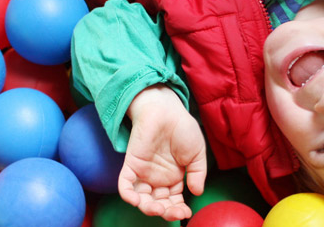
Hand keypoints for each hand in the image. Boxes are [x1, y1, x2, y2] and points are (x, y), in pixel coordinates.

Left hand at [118, 85, 206, 220]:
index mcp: (172, 178)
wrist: (167, 111)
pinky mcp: (131, 164)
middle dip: (165, 212)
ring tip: (157, 209)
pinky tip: (136, 201)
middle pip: (158, 203)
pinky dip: (128, 194)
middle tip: (172, 213)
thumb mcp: (197, 154)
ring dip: (147, 208)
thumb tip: (197, 193)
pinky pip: (125, 184)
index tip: (185, 213)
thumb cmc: (183, 129)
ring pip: (141, 198)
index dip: (178, 210)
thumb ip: (198, 174)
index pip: (173, 201)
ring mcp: (143, 172)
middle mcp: (157, 179)